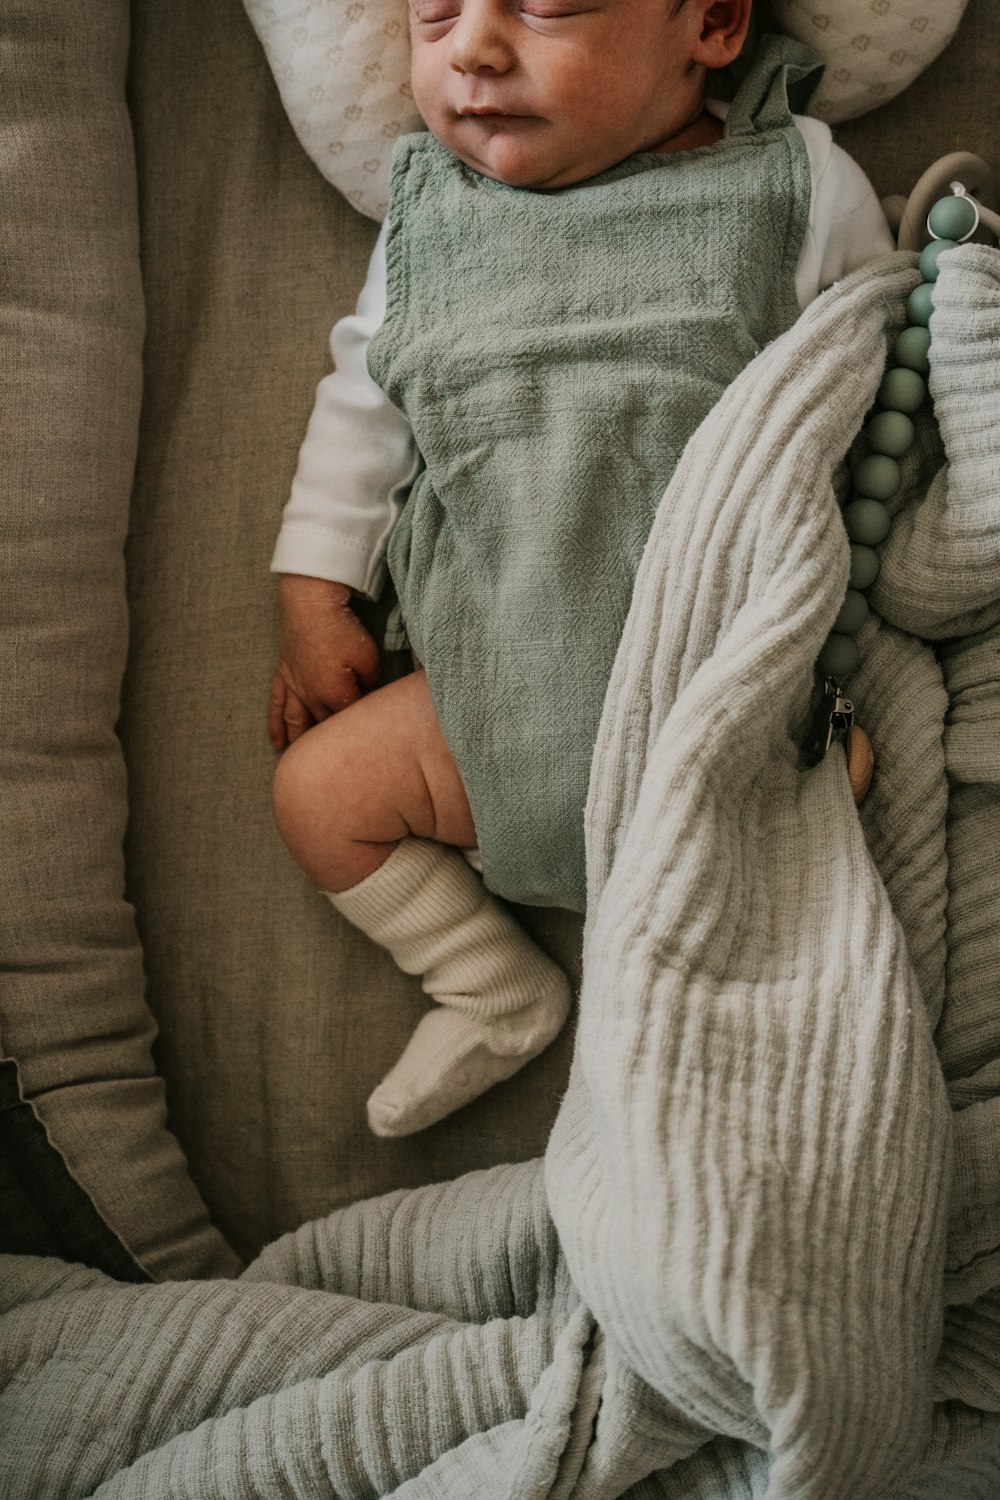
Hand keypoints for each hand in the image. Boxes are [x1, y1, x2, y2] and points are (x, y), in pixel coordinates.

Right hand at [268, 574, 380, 748]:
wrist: (310, 602)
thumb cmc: (342, 628)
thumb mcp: (368, 657)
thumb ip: (371, 683)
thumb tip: (370, 698)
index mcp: (334, 695)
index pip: (349, 723)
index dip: (360, 731)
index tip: (370, 741)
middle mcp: (310, 697)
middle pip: (323, 728)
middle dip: (331, 745)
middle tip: (340, 763)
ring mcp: (294, 687)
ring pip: (296, 724)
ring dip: (300, 745)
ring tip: (301, 764)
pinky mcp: (283, 675)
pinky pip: (276, 706)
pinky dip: (275, 725)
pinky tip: (276, 742)